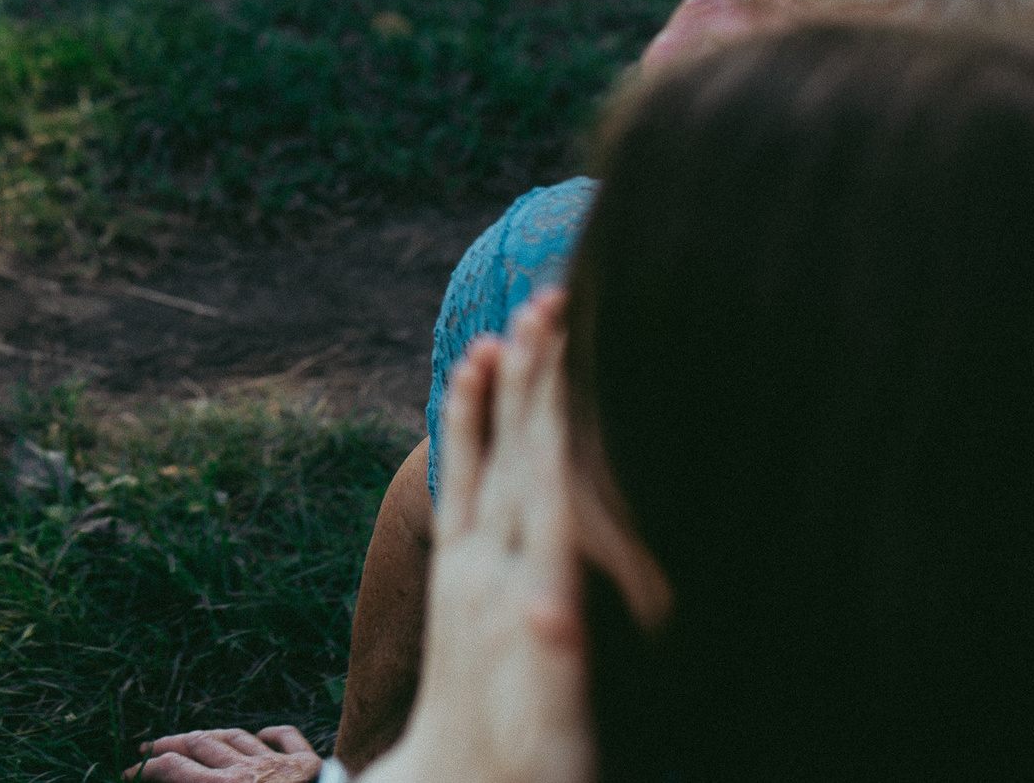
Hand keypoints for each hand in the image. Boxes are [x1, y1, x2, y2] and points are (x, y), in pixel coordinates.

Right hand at [125, 728, 320, 782]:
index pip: (174, 771)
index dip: (147, 770)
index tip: (130, 773)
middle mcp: (248, 771)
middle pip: (200, 744)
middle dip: (171, 743)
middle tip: (151, 747)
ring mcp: (281, 763)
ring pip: (236, 736)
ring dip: (211, 735)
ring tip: (194, 738)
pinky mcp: (310, 762)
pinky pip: (286, 736)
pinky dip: (270, 733)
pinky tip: (260, 734)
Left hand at [363, 290, 590, 782]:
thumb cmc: (533, 763)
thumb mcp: (558, 720)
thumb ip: (552, 649)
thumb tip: (552, 605)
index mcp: (532, 599)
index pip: (552, 486)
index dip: (564, 417)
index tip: (577, 348)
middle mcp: (491, 567)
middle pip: (525, 453)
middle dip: (543, 378)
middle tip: (556, 297)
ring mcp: (469, 561)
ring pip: (492, 452)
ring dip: (509, 382)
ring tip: (522, 313)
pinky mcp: (456, 564)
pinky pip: (463, 473)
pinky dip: (468, 417)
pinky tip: (474, 364)